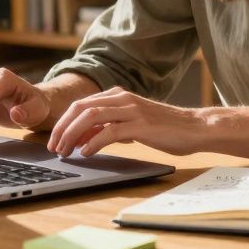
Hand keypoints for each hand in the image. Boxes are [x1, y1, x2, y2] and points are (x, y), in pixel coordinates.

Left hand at [46, 86, 204, 157]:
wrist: (194, 128)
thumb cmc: (164, 129)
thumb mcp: (131, 125)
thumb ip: (109, 127)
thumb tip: (83, 138)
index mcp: (118, 95)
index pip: (80, 104)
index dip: (63, 122)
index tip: (54, 140)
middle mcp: (122, 98)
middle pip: (80, 108)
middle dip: (62, 128)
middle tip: (54, 147)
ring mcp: (132, 110)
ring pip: (91, 117)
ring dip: (73, 135)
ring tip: (66, 152)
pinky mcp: (141, 124)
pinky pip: (110, 131)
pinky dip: (94, 142)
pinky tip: (86, 153)